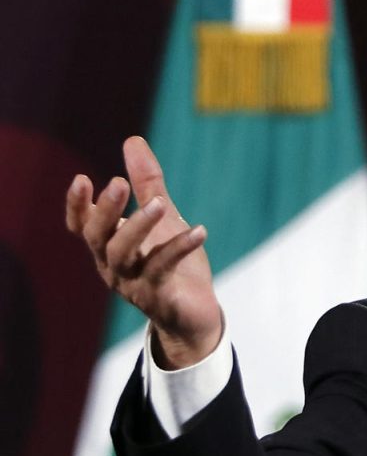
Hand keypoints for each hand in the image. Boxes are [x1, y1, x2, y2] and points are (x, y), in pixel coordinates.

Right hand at [65, 137, 221, 367]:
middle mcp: (112, 266)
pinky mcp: (158, 297)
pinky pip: (162, 270)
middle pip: (97, 237)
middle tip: (118, 182)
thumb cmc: (174, 264)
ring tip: (159, 204)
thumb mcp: (163, 219)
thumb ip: (148, 183)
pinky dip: (179, 248)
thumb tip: (132, 140)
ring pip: (122, 255)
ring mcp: (132, 284)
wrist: (194, 315)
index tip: (81, 179)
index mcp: (109, 247)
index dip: (77, 205)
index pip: (81, 226)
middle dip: (105, 210)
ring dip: (139, 226)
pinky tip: (200, 231)